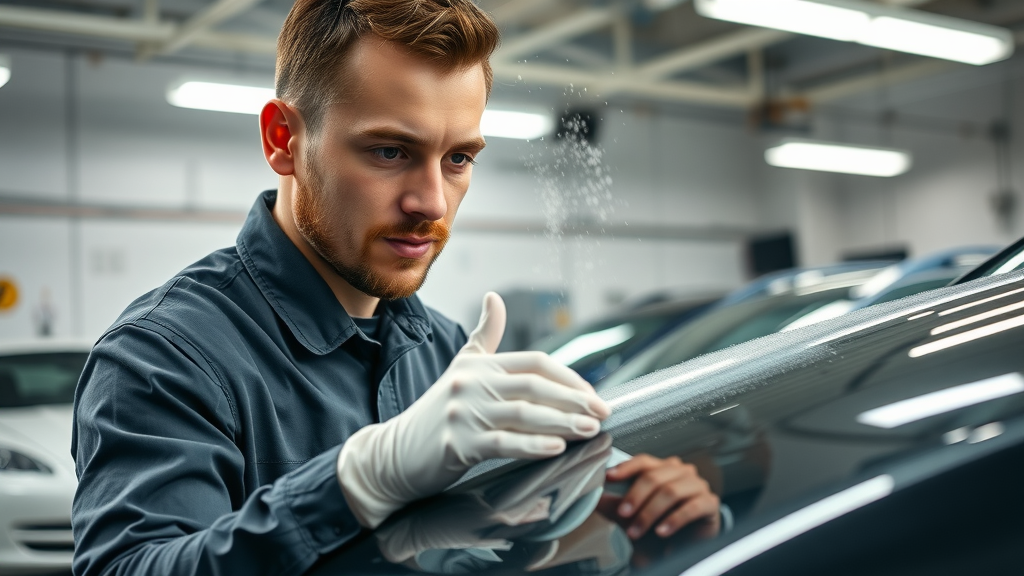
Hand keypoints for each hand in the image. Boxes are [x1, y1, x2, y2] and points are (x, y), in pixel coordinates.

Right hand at [337, 292, 611, 528]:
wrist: (394, 452)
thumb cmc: (435, 413)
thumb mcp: (460, 368)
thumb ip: (484, 335)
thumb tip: (495, 297)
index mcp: (478, 364)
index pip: (534, 362)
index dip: (568, 377)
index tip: (592, 394)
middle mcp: (471, 383)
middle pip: (534, 385)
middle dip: (574, 399)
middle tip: (602, 412)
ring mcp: (463, 412)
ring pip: (523, 414)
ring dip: (563, 422)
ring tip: (590, 429)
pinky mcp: (457, 443)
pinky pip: (502, 442)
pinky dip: (532, 445)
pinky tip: (556, 447)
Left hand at [605, 455, 719, 539]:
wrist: (684, 546)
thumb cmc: (660, 525)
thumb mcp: (634, 516)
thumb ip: (615, 505)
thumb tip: (594, 499)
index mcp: (663, 468)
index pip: (643, 461)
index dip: (625, 468)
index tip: (609, 478)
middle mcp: (681, 472)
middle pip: (655, 476)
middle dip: (635, 497)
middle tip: (623, 514)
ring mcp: (697, 485)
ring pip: (671, 491)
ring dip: (650, 512)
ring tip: (637, 530)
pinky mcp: (709, 503)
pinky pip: (691, 507)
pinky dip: (673, 520)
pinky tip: (661, 531)